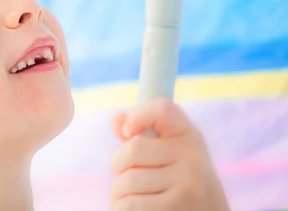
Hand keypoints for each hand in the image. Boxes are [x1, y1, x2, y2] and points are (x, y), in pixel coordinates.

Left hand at [109, 98, 229, 210]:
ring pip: (125, 182)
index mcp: (190, 137)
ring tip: (137, 198)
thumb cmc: (183, 186)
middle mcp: (192, 158)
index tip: (127, 133)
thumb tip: (116, 119)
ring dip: (119, 193)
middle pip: (130, 151)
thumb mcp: (171, 155)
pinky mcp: (175, 209)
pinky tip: (140, 210)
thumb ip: (141, 136)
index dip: (138, 115)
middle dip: (118, 166)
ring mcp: (187, 185)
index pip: (162, 109)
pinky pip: (128, 205)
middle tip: (130, 177)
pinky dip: (124, 209)